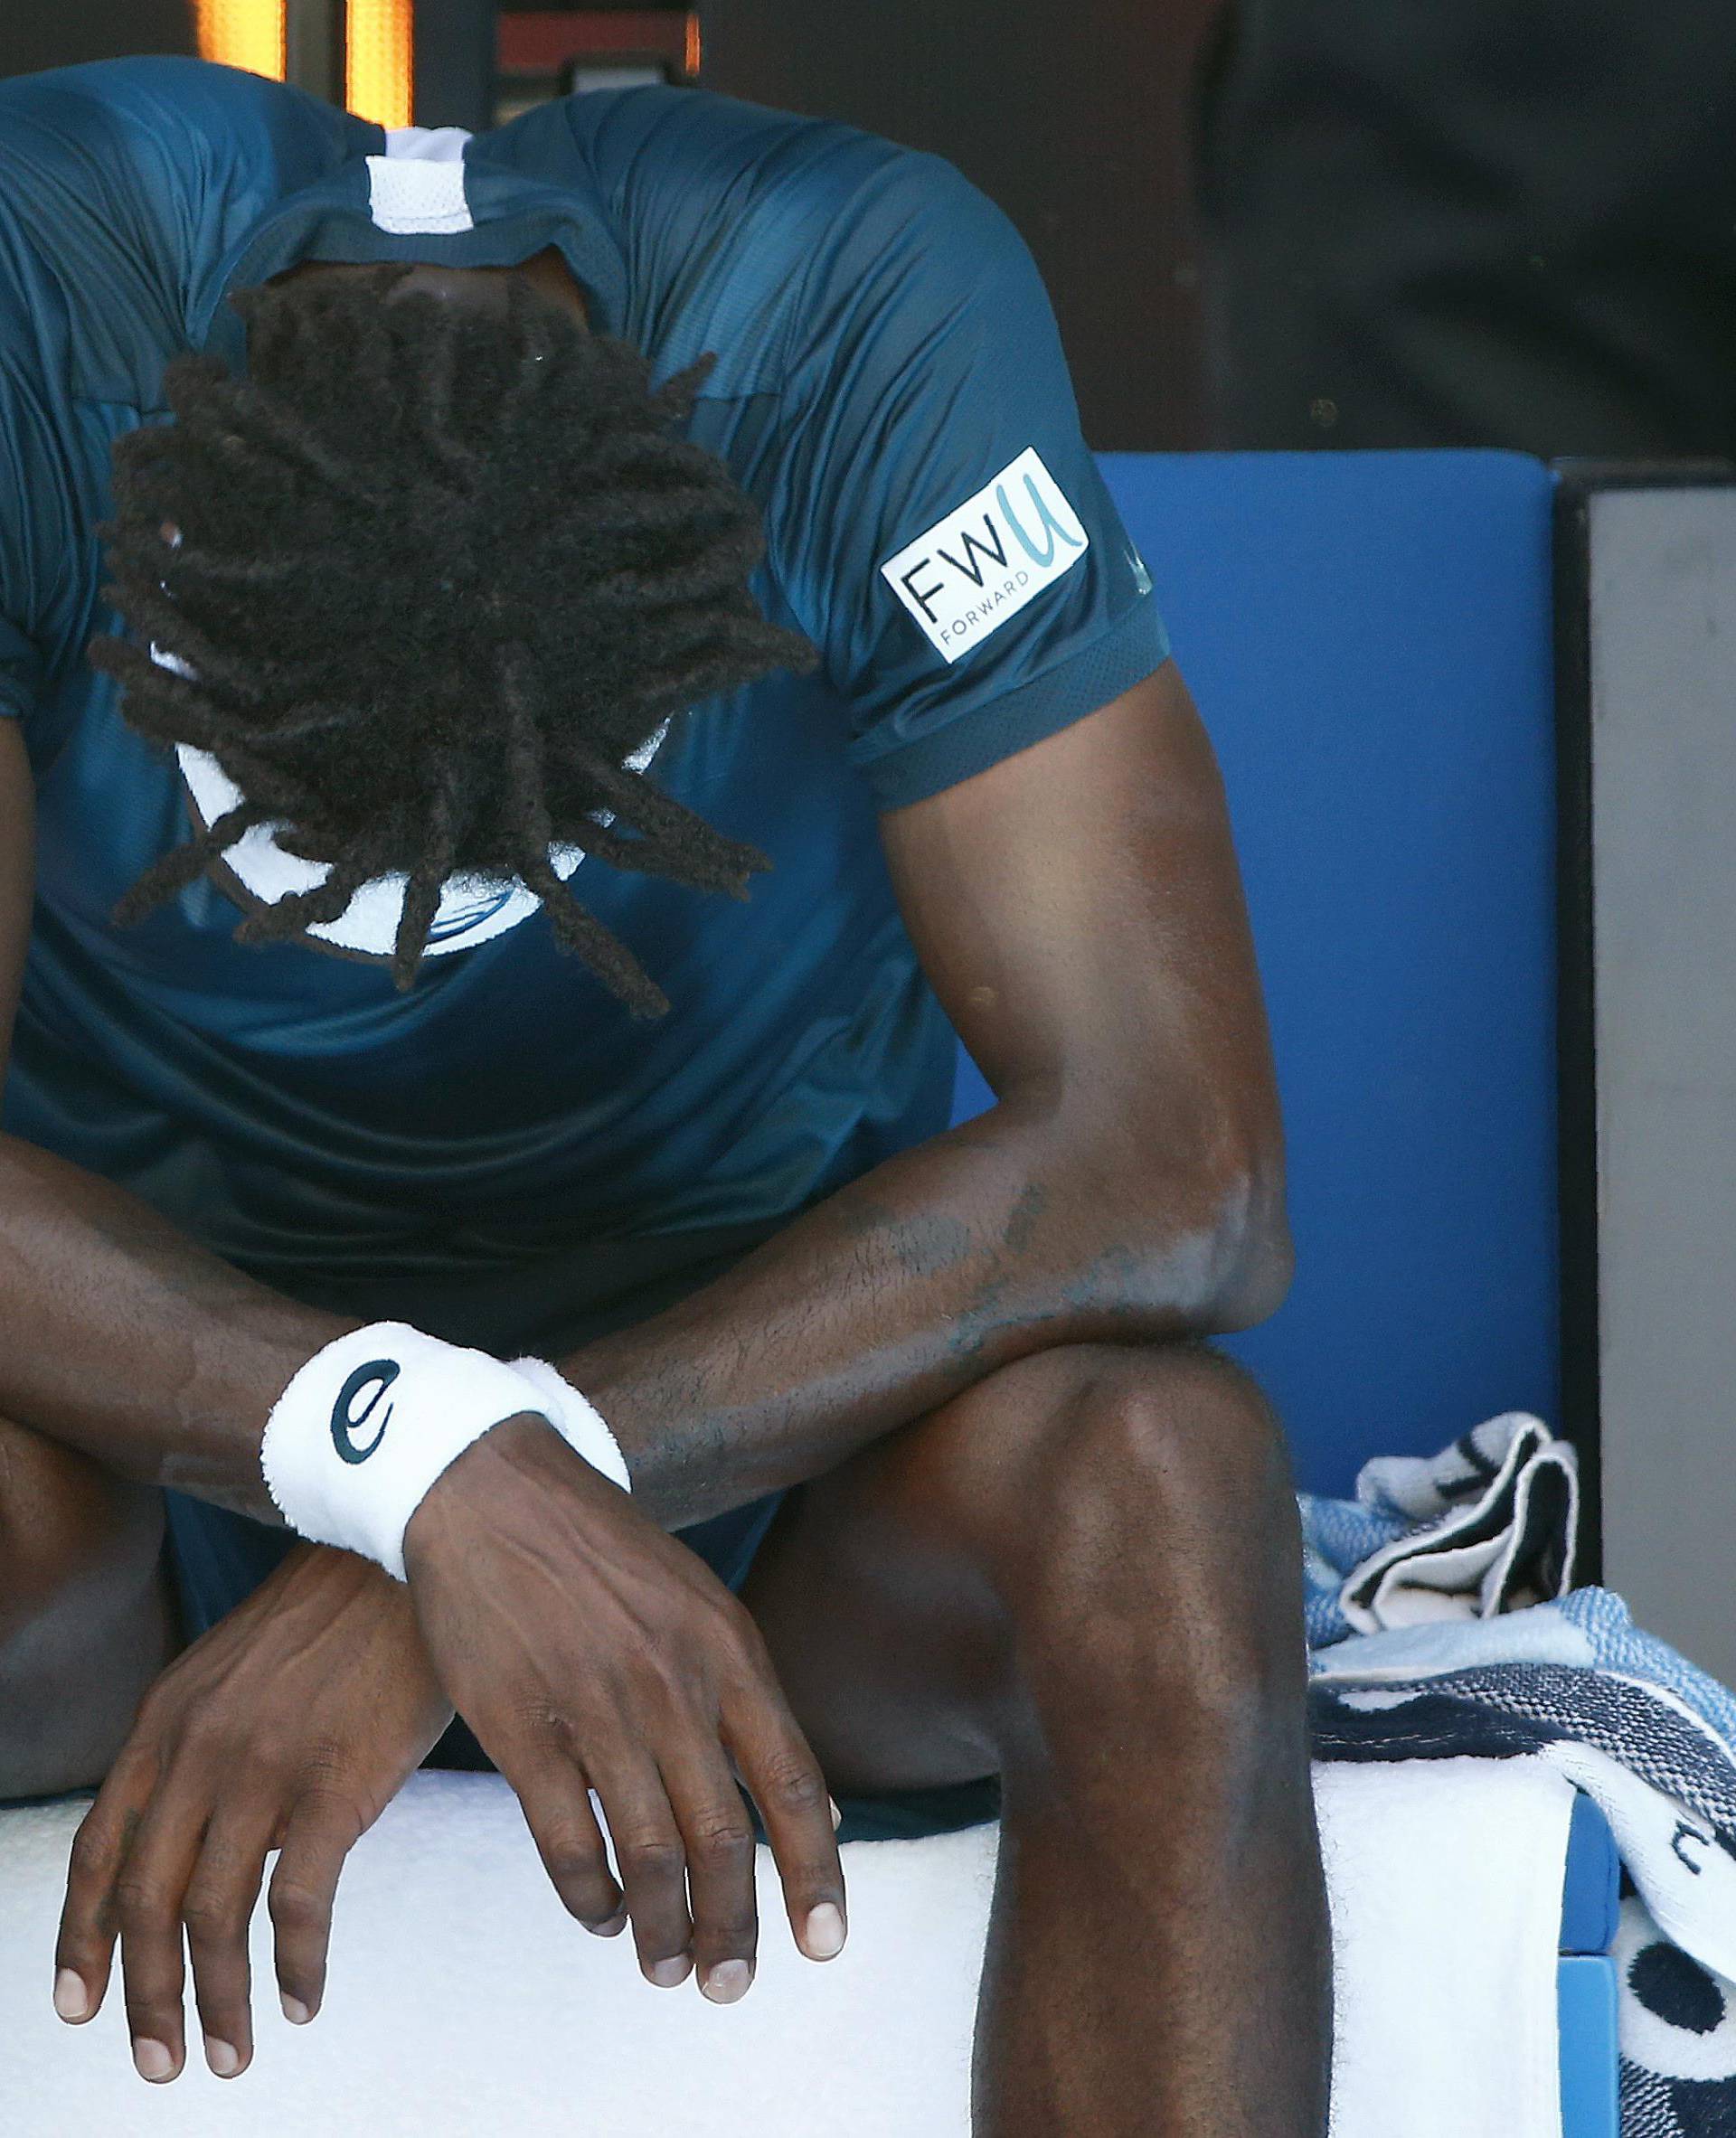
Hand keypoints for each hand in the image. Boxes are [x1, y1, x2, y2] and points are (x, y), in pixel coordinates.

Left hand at [54, 1541, 452, 2082]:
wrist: (410, 1544)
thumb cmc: (342, 1609)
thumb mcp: (241, 1664)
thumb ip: (207, 1738)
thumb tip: (207, 1832)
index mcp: (167, 1718)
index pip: (99, 1848)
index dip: (81, 1938)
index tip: (80, 2006)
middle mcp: (198, 1749)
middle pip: (146, 1903)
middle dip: (147, 1998)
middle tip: (159, 2063)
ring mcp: (263, 1767)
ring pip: (214, 1918)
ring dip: (218, 2003)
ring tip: (230, 2055)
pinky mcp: (333, 1783)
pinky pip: (297, 1906)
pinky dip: (295, 1968)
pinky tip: (305, 1999)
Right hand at [402, 1413, 845, 2003]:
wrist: (492, 1488)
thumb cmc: (606, 1554)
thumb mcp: (701, 1605)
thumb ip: (749, 1702)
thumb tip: (815, 1812)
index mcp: (729, 1651)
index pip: (794, 1786)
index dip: (816, 1875)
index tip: (825, 1944)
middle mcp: (671, 1683)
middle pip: (722, 1838)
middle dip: (735, 1928)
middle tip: (731, 1985)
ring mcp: (593, 1704)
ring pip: (646, 1853)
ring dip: (662, 1928)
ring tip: (669, 1968)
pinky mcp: (518, 1724)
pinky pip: (563, 1841)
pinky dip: (587, 1896)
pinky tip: (598, 1915)